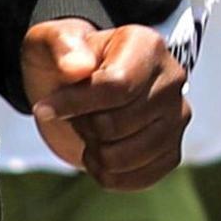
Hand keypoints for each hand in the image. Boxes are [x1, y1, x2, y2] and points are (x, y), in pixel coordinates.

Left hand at [22, 19, 188, 190]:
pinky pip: (137, 179)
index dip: (75, 105)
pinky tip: (101, 152)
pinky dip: (108, 174)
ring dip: (94, 152)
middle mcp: (172, 79)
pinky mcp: (172, 150)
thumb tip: (78, 66)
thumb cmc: (65, 62)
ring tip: (90, 132)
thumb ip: (60, 45)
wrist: (77, 89)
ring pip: (124, 157)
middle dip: (83, 125)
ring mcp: (176, 117)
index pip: (116, 86)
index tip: (45, 108)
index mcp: (147, 45)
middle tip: (78, 113)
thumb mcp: (49, 42)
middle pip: (116, 125)